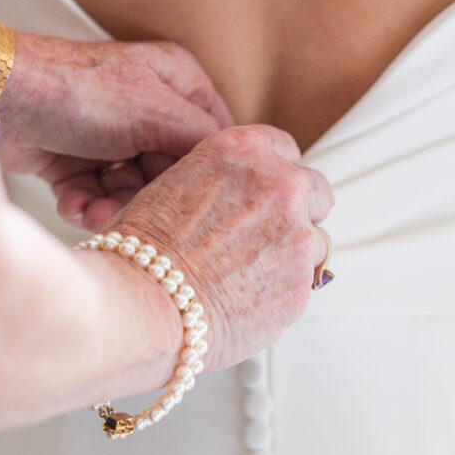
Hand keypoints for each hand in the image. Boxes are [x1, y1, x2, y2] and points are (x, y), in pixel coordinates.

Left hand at [0, 30, 232, 219]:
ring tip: (94, 213)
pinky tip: (73, 204)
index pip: (213, 139)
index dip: (203, 174)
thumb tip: (236, 172)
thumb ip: (205, 143)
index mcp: (177, 81)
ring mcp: (109, 135)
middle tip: (131, 213)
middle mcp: (146, 106)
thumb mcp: (157, 113)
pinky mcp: (74, 160)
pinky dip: (85, 205)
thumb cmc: (74, 92)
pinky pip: (97, 195)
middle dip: (147, 199)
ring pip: (132, 191)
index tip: (195, 203)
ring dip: (112, 208)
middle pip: (169, 173)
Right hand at [105, 125, 334, 370]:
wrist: (140, 306)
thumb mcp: (171, 186)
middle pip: (315, 191)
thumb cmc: (139, 253)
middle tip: (265, 237)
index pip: (284, 148)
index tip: (267, 192)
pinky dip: (280, 293)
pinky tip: (243, 301)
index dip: (274, 174)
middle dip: (298, 211)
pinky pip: (302, 285)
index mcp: (244, 152)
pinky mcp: (302, 285)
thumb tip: (235, 202)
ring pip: (314, 242)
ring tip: (246, 277)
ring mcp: (298, 237)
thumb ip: (218, 186)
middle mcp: (280, 187)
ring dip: (290, 256)